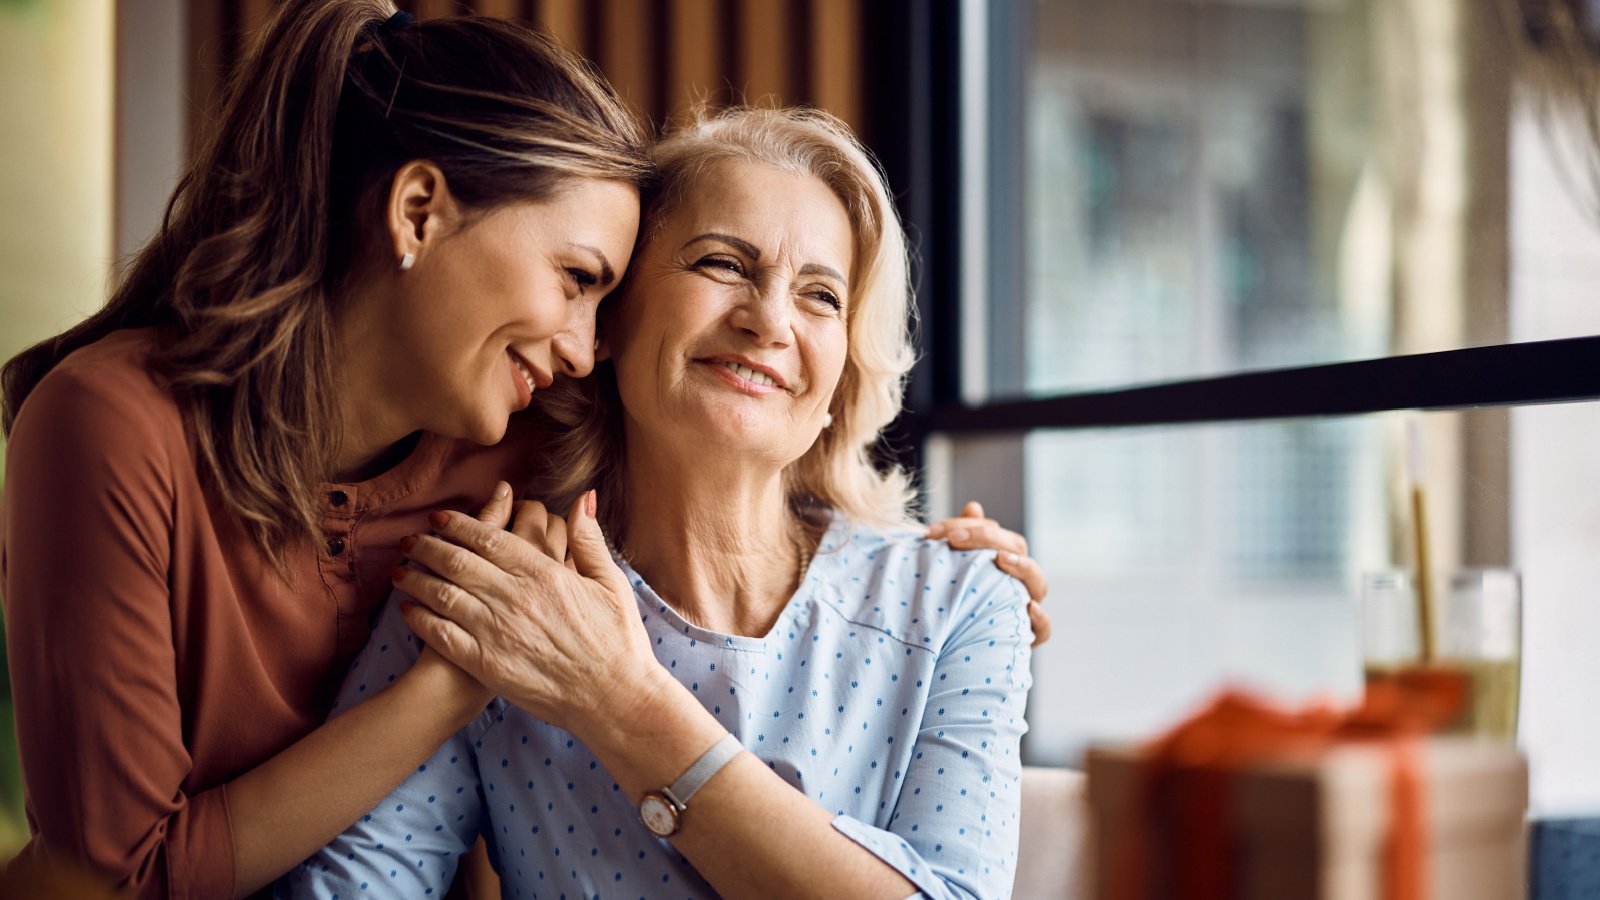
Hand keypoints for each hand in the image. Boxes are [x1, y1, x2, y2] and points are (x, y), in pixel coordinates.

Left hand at [392, 488, 660, 734]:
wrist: (614, 697)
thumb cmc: (618, 640)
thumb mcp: (611, 582)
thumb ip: (589, 539)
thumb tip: (583, 497)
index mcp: (544, 573)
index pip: (488, 539)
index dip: (458, 525)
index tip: (438, 517)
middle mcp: (515, 597)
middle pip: (456, 561)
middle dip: (427, 546)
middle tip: (409, 540)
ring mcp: (498, 632)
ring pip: (442, 594)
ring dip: (415, 579)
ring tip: (399, 571)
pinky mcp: (487, 664)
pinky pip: (442, 635)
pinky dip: (420, 619)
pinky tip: (407, 611)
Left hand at [926, 501, 1052, 645]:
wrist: (951, 651)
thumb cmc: (954, 603)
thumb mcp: (953, 570)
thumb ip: (963, 538)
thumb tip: (974, 507)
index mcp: (1002, 560)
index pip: (995, 533)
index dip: (968, 526)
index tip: (934, 531)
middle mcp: (1017, 581)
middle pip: (1017, 549)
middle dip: (986, 538)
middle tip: (954, 540)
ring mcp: (1025, 607)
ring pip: (1038, 583)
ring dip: (1022, 567)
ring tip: (1000, 559)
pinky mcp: (1026, 637)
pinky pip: (1043, 629)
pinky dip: (1040, 619)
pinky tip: (1028, 607)